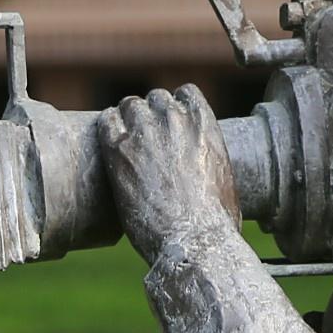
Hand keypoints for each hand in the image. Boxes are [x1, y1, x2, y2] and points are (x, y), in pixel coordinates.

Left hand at [100, 87, 240, 262]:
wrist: (193, 238)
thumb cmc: (216, 223)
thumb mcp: (225, 182)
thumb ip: (213, 163)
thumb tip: (210, 176)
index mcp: (205, 124)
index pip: (186, 94)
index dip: (177, 108)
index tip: (171, 124)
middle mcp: (175, 119)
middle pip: (156, 98)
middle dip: (151, 115)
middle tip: (146, 139)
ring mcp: (145, 131)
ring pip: (130, 106)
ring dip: (128, 120)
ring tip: (125, 142)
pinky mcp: (119, 149)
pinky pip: (106, 121)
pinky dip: (107, 130)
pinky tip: (109, 146)